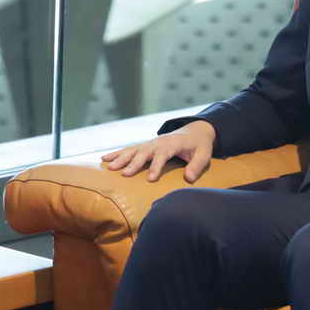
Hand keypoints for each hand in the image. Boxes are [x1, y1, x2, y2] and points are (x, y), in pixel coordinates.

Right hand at [101, 121, 216, 182]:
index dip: (156, 166)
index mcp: (172, 144)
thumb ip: (196, 166)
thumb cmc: (199, 145)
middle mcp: (158, 142)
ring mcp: (150, 143)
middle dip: (134, 163)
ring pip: (133, 150)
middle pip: (144, 152)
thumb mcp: (204, 154)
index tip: (150, 179)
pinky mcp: (145, 145)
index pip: (163, 155)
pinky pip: (129, 149)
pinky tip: (104, 159)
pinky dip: (117, 153)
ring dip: (121, 158)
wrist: (195, 130)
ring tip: (109, 167)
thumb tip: (188, 179)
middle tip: (125, 174)